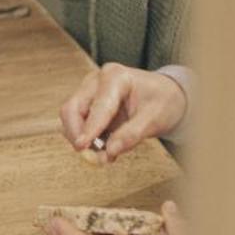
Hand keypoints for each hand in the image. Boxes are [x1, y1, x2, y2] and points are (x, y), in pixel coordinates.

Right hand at [60, 64, 188, 162]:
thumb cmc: (162, 101)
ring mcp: (88, 93)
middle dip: (78, 134)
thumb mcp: (155, 118)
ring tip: (103, 155)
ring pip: (69, 118)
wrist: (165, 97)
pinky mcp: (86, 106)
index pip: (98, 106)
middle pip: (72, 109)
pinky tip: (102, 146)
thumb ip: (132, 134)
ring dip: (81, 139)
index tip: (81, 146)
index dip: (90, 128)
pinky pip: (76, 125)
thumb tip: (110, 151)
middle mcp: (96, 81)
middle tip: (92, 157)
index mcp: (116, 77)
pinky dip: (85, 139)